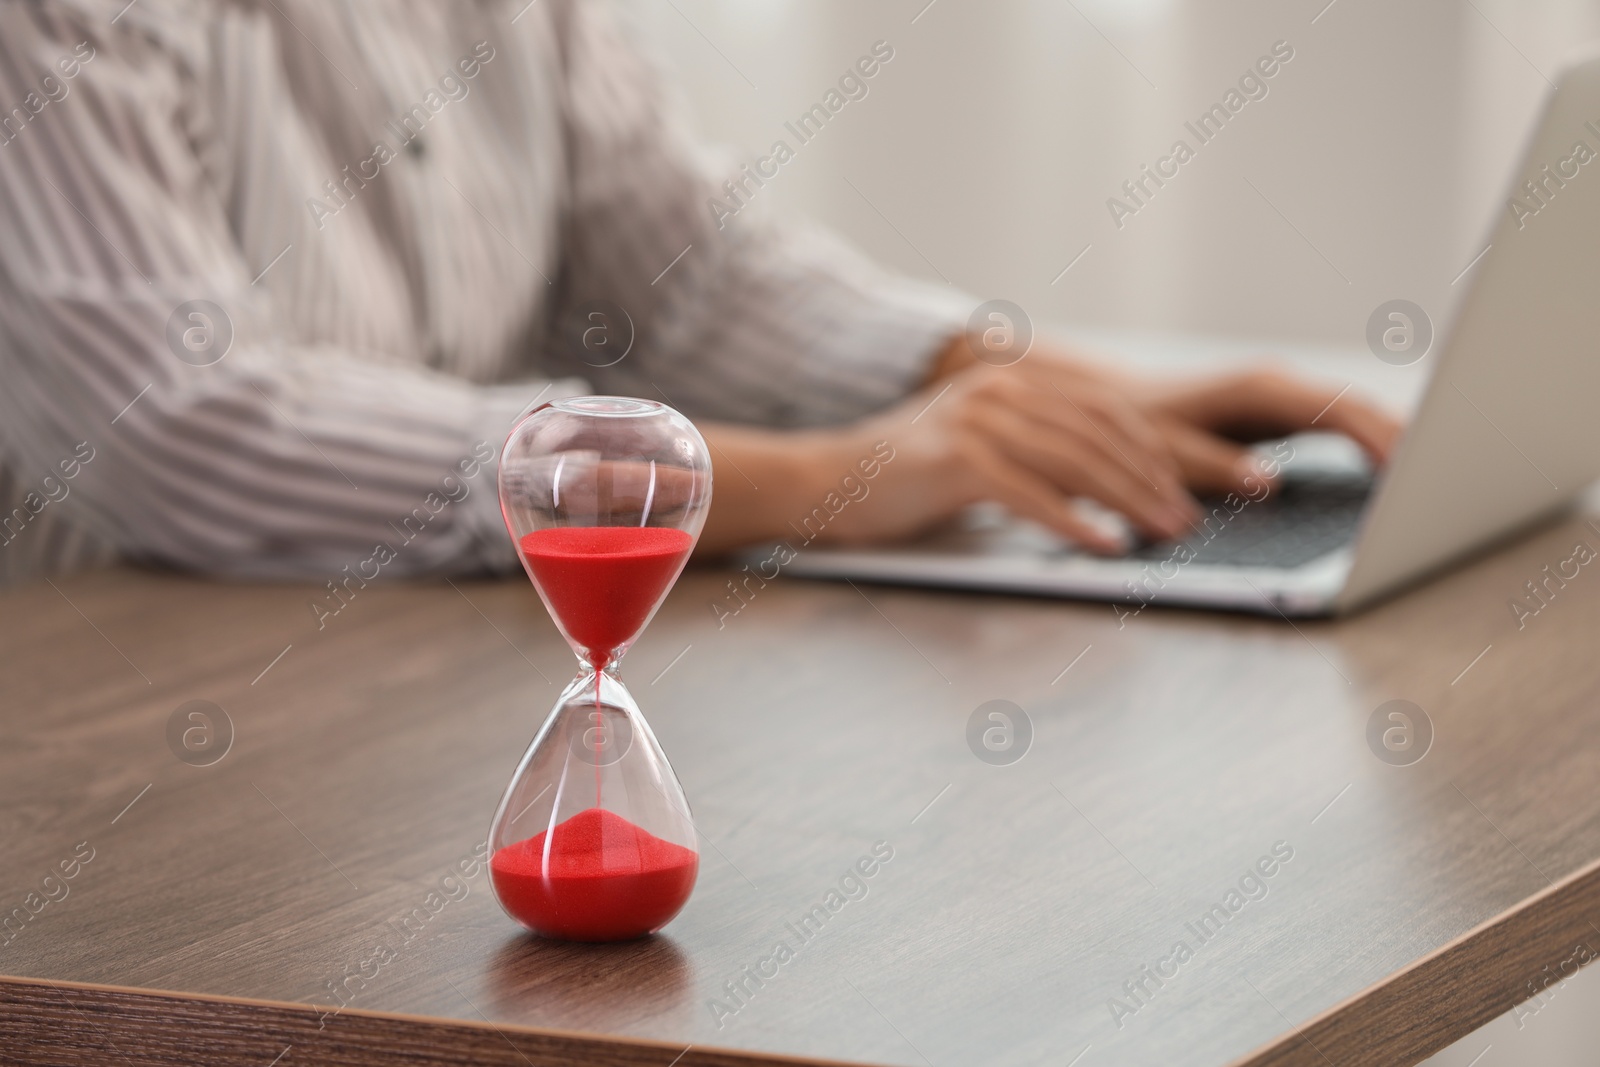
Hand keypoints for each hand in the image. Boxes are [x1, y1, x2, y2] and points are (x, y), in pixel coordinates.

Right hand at [693, 334, 1401, 555]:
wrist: (827, 481)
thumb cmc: (910, 478)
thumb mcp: (987, 450)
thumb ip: (1046, 451)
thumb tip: (1120, 488)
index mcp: (1020, 378)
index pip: (1116, 410)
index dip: (1178, 445)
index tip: (1230, 475)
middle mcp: (1003, 386)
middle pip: (1107, 430)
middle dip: (1170, 473)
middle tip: (1212, 512)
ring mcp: (976, 416)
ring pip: (1076, 459)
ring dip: (1131, 500)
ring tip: (1170, 533)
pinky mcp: (951, 457)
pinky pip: (1027, 491)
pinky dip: (1072, 520)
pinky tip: (1105, 546)